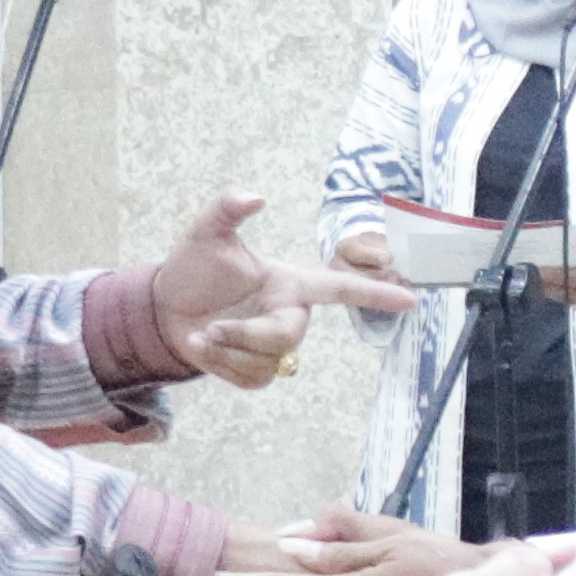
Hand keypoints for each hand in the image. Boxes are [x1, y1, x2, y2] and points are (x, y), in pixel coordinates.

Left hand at [144, 187, 409, 388]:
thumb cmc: (192, 269)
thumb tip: (255, 196)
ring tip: (201, 334)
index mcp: (288, 283)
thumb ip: (227, 208)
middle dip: (244, 334)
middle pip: (288, 335)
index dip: (374, 293)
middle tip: (209, 327)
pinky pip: (253, 379)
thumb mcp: (205, 234)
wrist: (165, 310)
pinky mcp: (259, 372)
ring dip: (226, 350)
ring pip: (268, 361)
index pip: (339, 288)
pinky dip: (222, 367)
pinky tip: (207, 349)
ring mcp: (276, 348)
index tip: (410, 298)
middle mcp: (289, 315)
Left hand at [544, 238, 575, 318]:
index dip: (555, 273)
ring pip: (569, 299)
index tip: (539, 268)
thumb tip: (565, 247)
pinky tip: (554, 289)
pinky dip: (563, 296)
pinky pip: (575, 305)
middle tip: (533, 274)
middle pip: (569, 289)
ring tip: (539, 281)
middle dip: (549, 282)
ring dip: (552, 290)